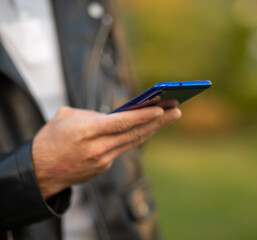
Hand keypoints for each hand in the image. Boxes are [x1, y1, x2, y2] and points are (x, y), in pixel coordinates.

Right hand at [32, 106, 180, 198]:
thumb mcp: (66, 117)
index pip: (121, 123)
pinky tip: (147, 128)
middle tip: (176, 110)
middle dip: (158, 122)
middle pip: (134, 134)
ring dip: (152, 129)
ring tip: (168, 117)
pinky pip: (123, 149)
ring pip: (133, 142)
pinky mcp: (104, 167)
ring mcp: (102, 160)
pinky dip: (136, 137)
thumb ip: (94, 115)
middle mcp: (98, 148)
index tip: (161, 109)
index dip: (143, 116)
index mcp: (86, 132)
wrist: (40, 171)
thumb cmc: (51, 138)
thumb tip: (116, 115)